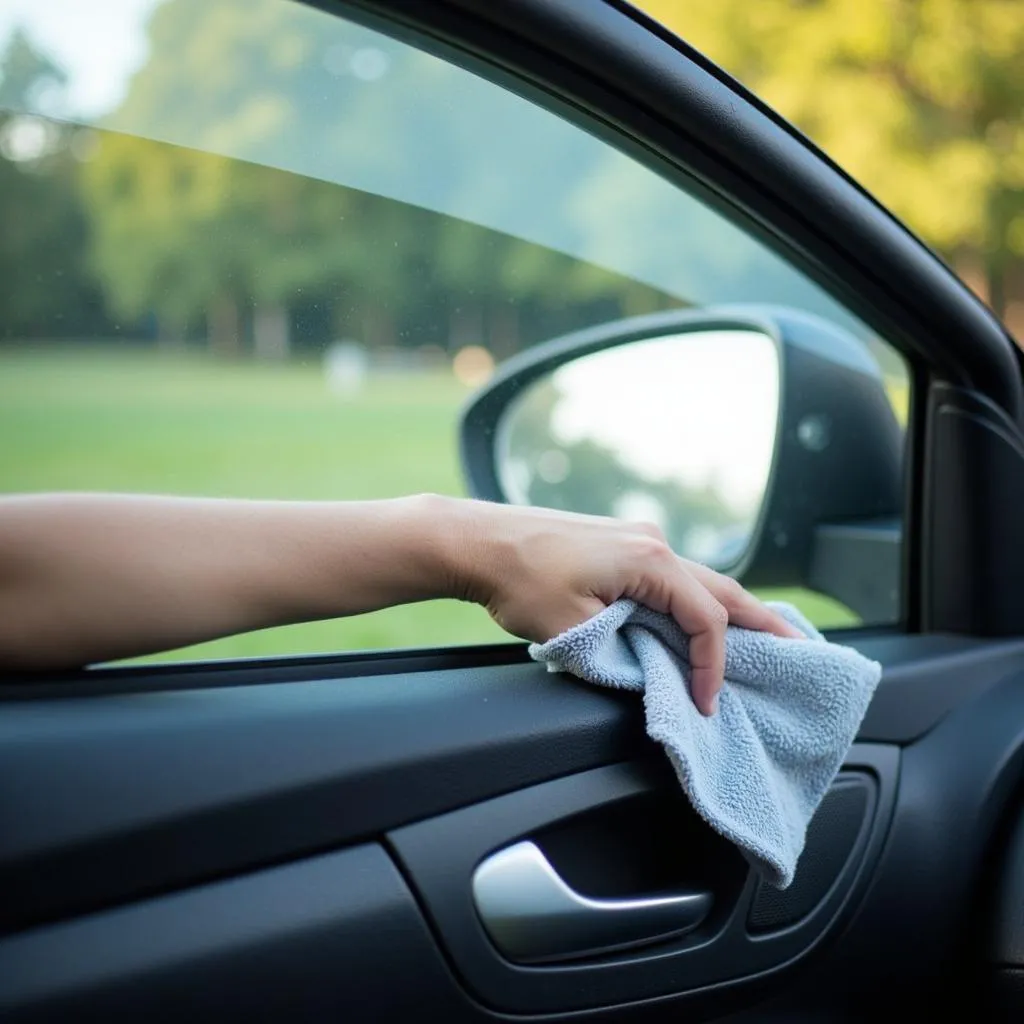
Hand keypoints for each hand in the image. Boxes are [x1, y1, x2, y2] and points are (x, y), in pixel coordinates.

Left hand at [457, 502, 803, 715]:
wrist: (477, 541)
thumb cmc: (518, 580)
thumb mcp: (572, 630)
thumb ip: (623, 654)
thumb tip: (652, 672)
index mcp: (648, 560)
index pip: (706, 618)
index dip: (714, 665)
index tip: (707, 702)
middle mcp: (652, 541)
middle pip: (722, 588)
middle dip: (761, 622)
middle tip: (799, 648)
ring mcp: (636, 537)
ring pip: (699, 579)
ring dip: (729, 609)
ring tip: (764, 636)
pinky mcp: (620, 543)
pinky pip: (674, 575)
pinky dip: (697, 599)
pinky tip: (703, 617)